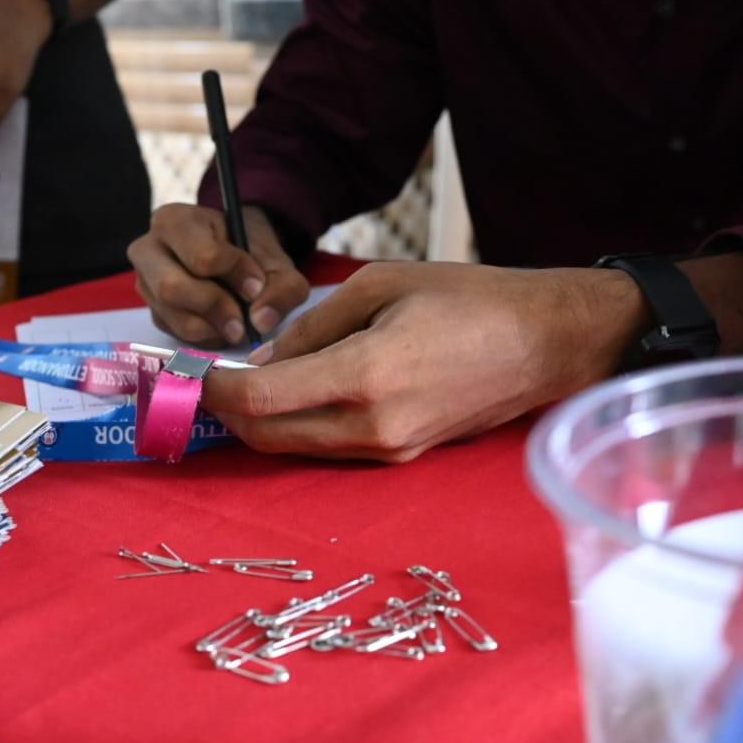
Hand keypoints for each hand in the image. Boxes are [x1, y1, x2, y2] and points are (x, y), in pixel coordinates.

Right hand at [128, 203, 309, 345]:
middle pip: (172, 289)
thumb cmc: (251, 251)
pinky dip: (203, 337)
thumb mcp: (276, 261)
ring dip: (210, 328)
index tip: (257, 286)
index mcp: (176, 221)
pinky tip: (220, 325)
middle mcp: (148, 249)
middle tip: (244, 322)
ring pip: (172, 316)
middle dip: (215, 309)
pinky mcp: (152, 311)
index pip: (201, 256)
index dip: (234, 277)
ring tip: (236, 324)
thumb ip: (282, 287)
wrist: (238, 256)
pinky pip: (173, 333)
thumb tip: (261, 321)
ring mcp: (145, 283)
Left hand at [201, 261, 649, 461]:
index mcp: (364, 377)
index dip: (213, 387)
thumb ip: (312, 326)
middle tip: (210, 377)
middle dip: (227, 409)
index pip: (258, 400)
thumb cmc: (470, 300)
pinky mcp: (402, 457)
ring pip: (294, 447)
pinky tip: (298, 390)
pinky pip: (329, 448)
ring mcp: (388, 450)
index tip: (195, 367)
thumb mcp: (381, 285)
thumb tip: (262, 358)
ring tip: (250, 378)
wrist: (546, 345)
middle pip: (265, 436)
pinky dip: (299, 424)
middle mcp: (372, 428)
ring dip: (261, 419)